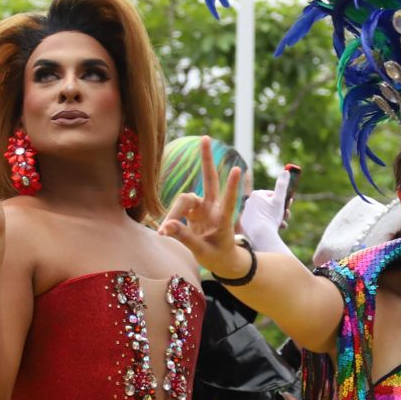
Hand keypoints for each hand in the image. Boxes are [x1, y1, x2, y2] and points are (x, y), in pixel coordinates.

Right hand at [160, 136, 244, 275]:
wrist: (224, 261)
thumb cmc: (218, 257)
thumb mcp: (202, 251)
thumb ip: (184, 238)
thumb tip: (165, 226)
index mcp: (223, 219)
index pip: (229, 200)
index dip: (232, 186)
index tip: (238, 169)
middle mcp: (214, 208)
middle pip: (209, 180)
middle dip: (206, 159)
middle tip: (205, 138)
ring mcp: (204, 208)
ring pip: (185, 199)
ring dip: (173, 213)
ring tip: (162, 232)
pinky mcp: (194, 212)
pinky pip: (178, 210)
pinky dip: (170, 220)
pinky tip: (163, 231)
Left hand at [240, 165, 295, 255]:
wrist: (260, 235)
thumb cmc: (270, 216)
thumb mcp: (279, 199)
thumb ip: (282, 185)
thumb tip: (286, 171)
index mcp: (256, 194)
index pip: (272, 195)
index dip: (282, 201)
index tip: (288, 206)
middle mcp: (248, 202)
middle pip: (269, 205)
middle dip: (280, 211)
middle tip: (287, 217)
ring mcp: (246, 214)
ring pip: (265, 215)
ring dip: (275, 219)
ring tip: (281, 225)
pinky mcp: (245, 225)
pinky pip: (258, 223)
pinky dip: (266, 225)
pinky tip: (272, 230)